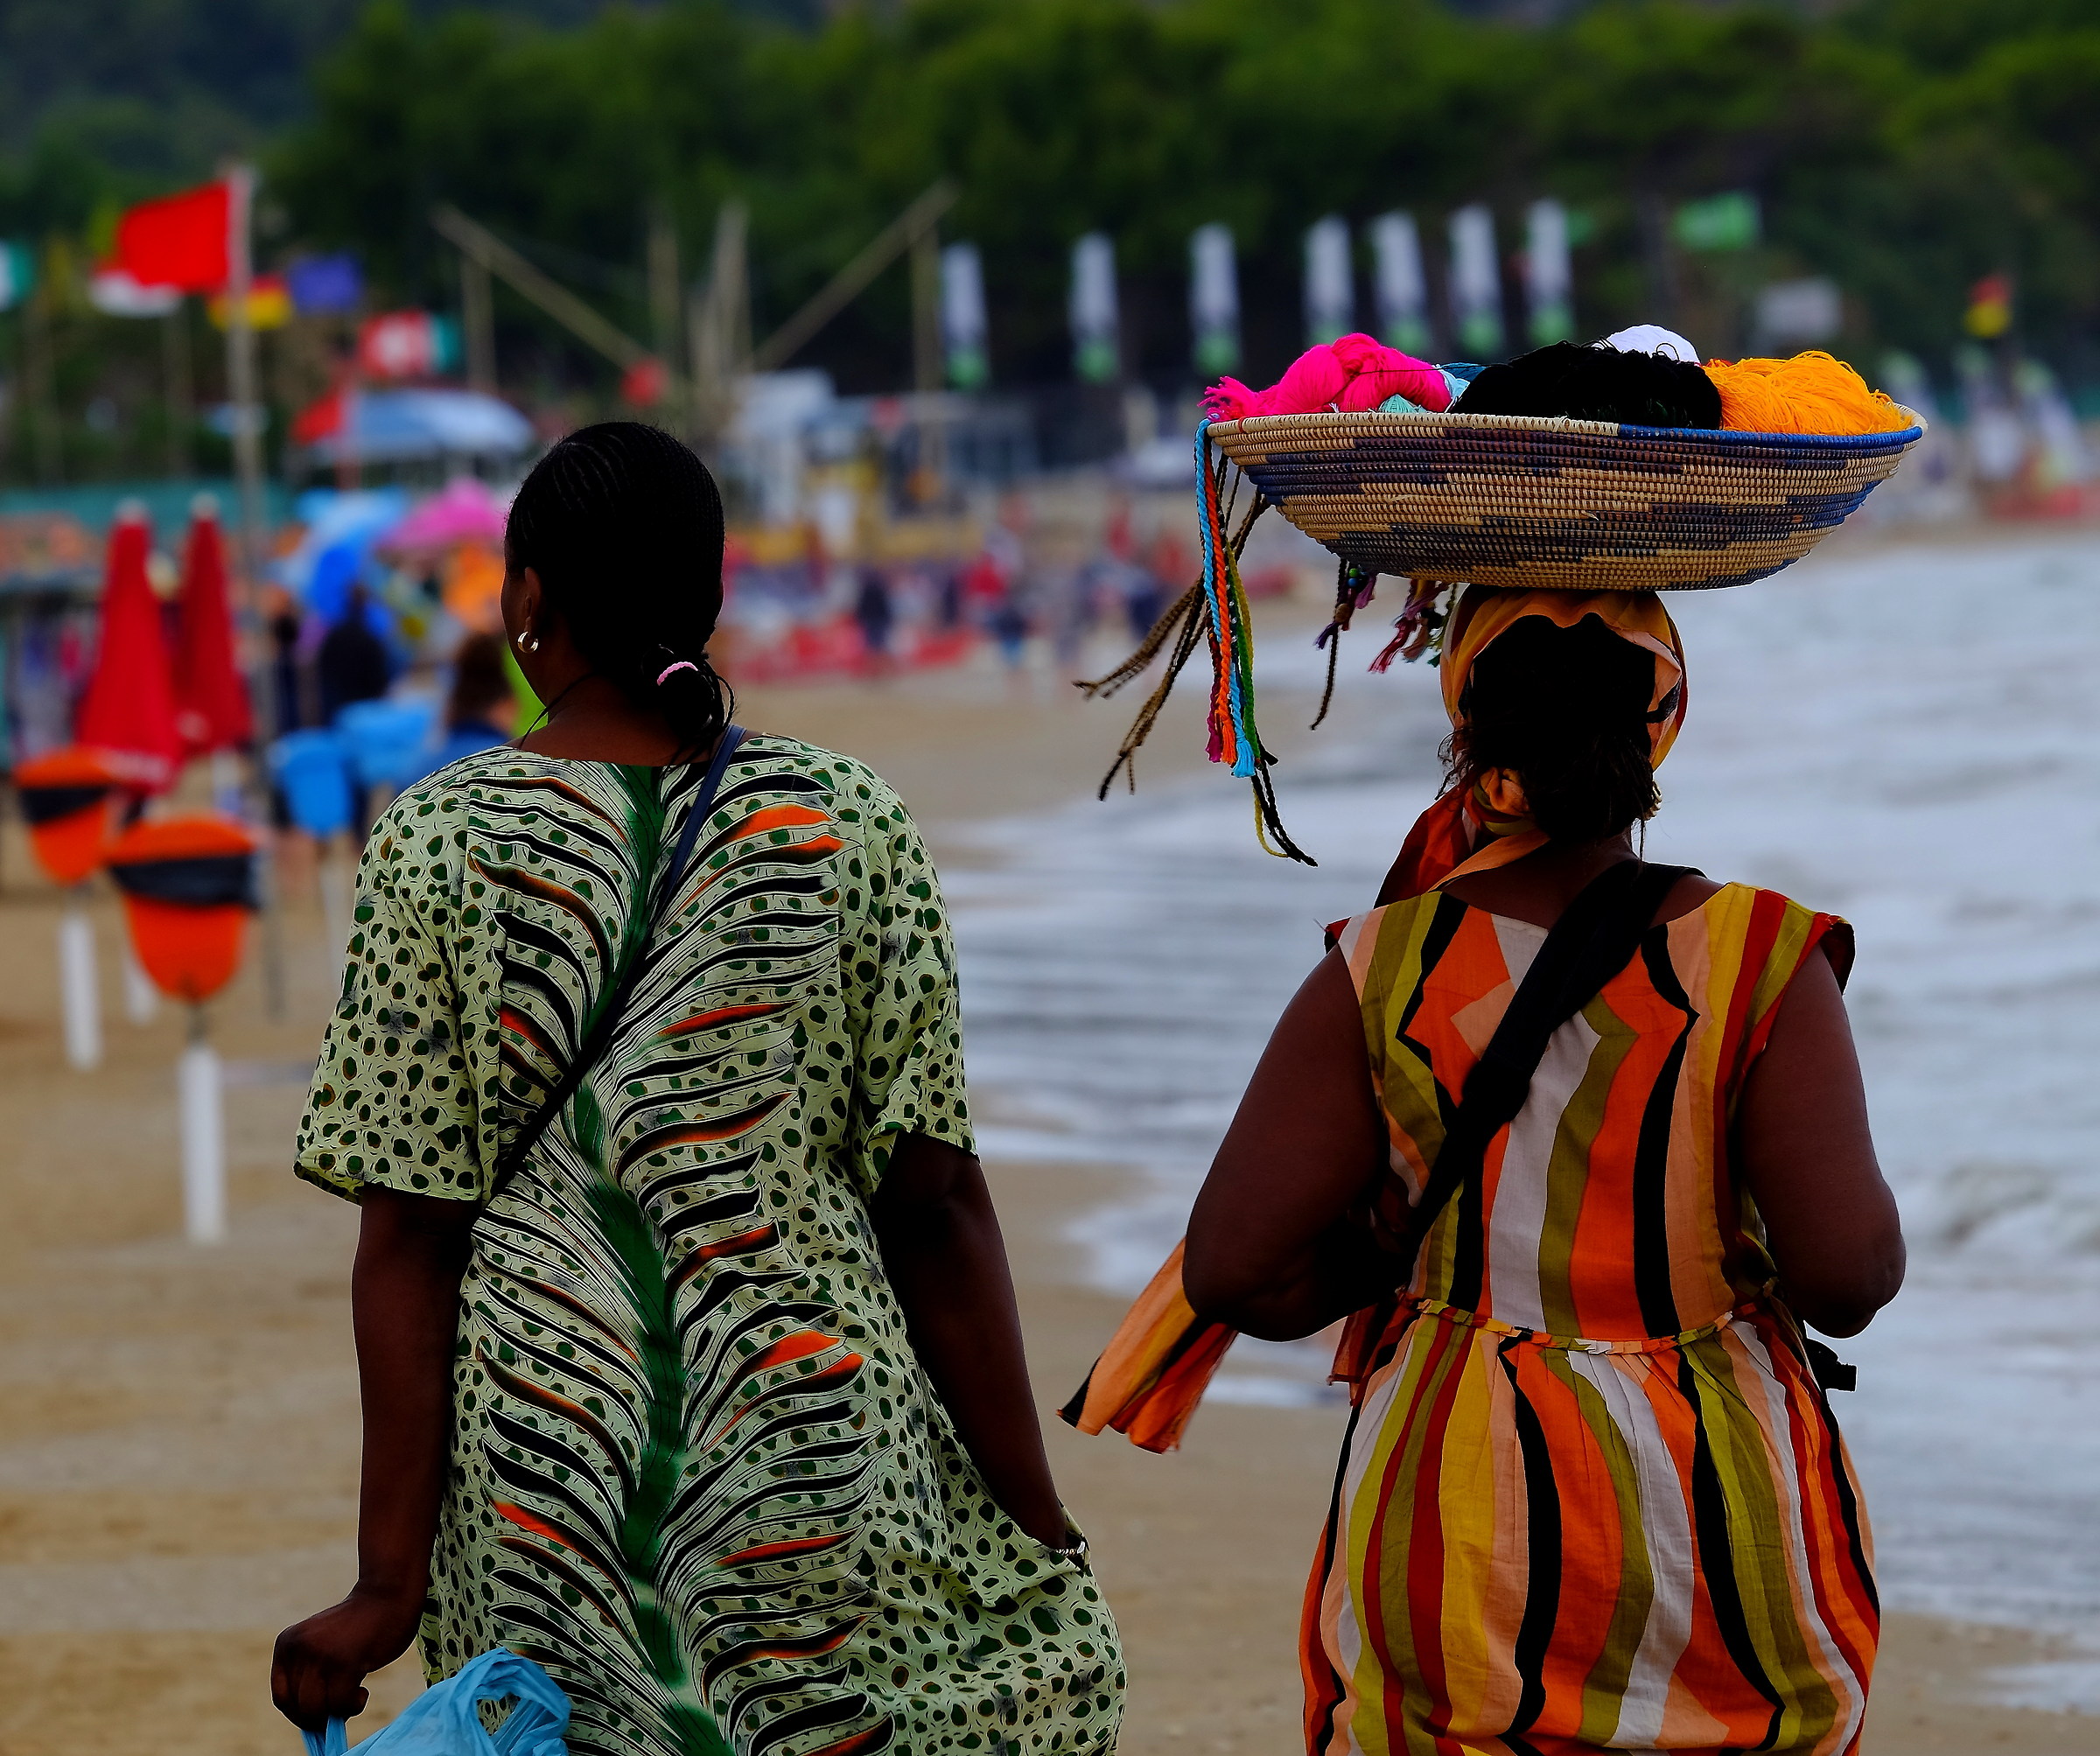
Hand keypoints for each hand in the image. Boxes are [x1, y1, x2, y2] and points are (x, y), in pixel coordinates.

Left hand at [271, 1584, 424, 1730]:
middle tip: (342, 1707)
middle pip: (299, 1706)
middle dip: (320, 1717)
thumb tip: (313, 1727)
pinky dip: (352, 1706)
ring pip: (316, 1709)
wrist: (389, 1593)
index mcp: (287, 1644)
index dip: (299, 1715)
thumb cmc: (362, 1625)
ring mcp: (321, 1655)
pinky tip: (363, 1691)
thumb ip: (312, 1676)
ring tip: (355, 1697)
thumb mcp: (323, 1646)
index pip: (282, 1697)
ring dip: (337, 1712)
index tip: (319, 1719)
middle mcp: (299, 1649)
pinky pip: (340, 1704)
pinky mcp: (344, 1662)